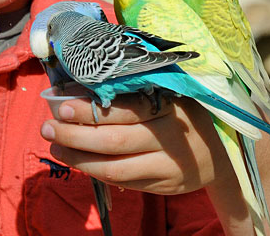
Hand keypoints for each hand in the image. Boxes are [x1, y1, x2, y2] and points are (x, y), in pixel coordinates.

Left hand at [39, 93, 235, 194]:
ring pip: (115, 168)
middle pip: (114, 141)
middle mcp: (171, 137)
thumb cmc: (182, 110)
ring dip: (79, 159)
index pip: (124, 109)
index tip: (60, 106)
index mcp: (169, 105)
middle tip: (46, 128)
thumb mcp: (167, 90)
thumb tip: (80, 84)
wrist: (222, 150)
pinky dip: (96, 172)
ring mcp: (168, 166)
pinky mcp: (164, 186)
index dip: (90, 110)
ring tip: (54, 146)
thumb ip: (132, 88)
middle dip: (74, 136)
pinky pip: (124, 182)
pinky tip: (77, 161)